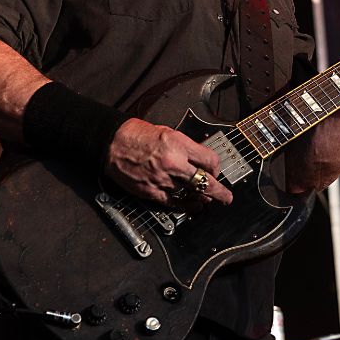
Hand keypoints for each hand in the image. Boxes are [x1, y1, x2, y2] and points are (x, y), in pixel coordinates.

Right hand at [104, 118, 233, 211]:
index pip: (209, 160)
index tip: (215, 170)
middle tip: (227, 198)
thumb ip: (186, 147)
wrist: (112, 143)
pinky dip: (186, 206)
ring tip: (209, 200)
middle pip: (205, 182)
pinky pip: (174, 202)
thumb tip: (200, 161)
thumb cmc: (137, 135)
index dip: (216, 167)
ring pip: (191, 194)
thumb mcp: (168, 132)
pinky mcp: (152, 191)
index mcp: (178, 144)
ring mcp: (163, 179)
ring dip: (202, 198)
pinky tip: (194, 206)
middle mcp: (173, 163)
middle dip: (219, 192)